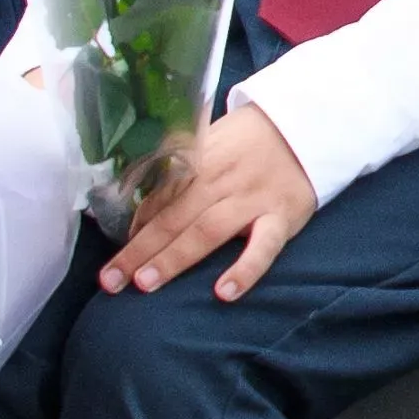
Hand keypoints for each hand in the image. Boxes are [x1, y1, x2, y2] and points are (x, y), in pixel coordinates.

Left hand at [104, 105, 318, 301]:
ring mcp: (252, 199)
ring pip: (207, 231)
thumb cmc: (249, 140)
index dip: (134, 226)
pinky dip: (245, 269)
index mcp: (199, 160)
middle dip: (139, 250)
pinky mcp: (282, 216)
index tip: (113, 254)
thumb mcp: (210, 141)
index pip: (159, 197)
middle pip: (173, 218)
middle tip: (111, 280)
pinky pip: (264, 246)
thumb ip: (179, 170)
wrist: (308, 126)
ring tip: (145, 284)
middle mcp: (221, 180)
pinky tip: (225, 292)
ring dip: (174, 259)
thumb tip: (139, 206)